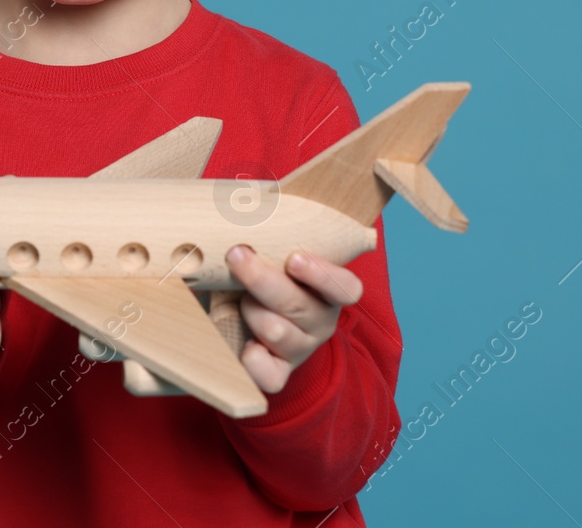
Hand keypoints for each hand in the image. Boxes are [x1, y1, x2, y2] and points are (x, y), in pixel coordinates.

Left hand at [224, 244, 363, 394]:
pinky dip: (252, 360)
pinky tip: (244, 345)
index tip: (293, 258)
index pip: (345, 286)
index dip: (321, 273)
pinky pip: (269, 375)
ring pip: (278, 332)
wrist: (253, 323)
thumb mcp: (276, 255)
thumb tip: (243, 207)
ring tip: (237, 299)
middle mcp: (321, 321)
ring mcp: (301, 348)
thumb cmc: (265, 275)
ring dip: (251, 311)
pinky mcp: (279, 373)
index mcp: (329, 290)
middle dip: (262, 279)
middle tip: (237, 255)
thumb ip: (271, 237)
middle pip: (298, 305)